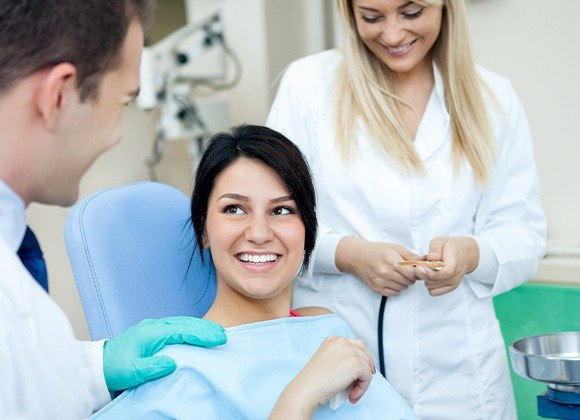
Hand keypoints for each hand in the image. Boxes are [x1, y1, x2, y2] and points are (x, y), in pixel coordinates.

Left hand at [103, 316, 225, 390]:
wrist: (98, 364)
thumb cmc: (114, 369)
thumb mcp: (131, 372)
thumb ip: (152, 367)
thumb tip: (172, 362)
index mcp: (151, 333)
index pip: (182, 330)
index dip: (201, 334)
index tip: (218, 339)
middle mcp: (154, 326)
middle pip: (186, 323)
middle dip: (206, 328)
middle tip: (224, 335)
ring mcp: (154, 327)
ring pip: (182, 322)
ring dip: (200, 326)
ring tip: (217, 332)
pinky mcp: (153, 332)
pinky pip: (177, 326)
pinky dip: (191, 328)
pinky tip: (199, 332)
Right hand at [269, 336, 375, 418]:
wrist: (307, 387)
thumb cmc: (314, 380)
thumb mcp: (328, 361)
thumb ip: (342, 359)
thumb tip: (362, 368)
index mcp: (333, 340)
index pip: (356, 345)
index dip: (362, 358)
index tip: (364, 370)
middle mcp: (343, 342)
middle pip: (364, 353)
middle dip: (366, 368)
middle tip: (361, 383)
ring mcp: (350, 352)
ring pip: (367, 367)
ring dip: (362, 382)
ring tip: (351, 394)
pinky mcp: (356, 364)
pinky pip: (367, 377)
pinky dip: (362, 388)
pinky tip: (352, 396)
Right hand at [336, 237, 419, 295]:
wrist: (357, 256)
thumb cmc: (377, 251)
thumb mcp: (395, 248)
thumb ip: (411, 256)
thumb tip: (426, 260)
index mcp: (391, 260)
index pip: (412, 273)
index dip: (417, 271)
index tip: (415, 268)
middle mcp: (385, 272)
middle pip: (409, 281)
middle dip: (410, 276)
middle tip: (405, 270)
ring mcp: (380, 281)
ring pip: (403, 288)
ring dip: (404, 282)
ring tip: (397, 274)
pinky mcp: (377, 289)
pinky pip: (395, 293)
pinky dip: (396, 288)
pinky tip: (392, 280)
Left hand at [415, 236, 478, 295]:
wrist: (465, 254)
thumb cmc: (450, 247)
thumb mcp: (441, 241)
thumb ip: (435, 249)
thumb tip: (431, 258)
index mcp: (454, 262)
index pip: (445, 272)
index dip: (431, 272)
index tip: (420, 267)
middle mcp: (455, 275)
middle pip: (435, 281)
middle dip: (423, 274)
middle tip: (419, 265)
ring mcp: (453, 283)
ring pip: (432, 288)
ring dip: (425, 279)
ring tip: (426, 269)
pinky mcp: (449, 288)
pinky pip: (434, 292)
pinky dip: (428, 285)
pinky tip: (429, 276)